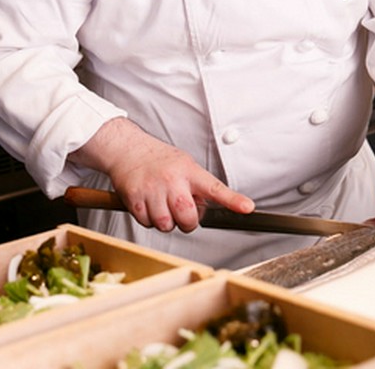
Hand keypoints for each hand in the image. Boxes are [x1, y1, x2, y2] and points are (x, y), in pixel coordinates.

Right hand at [70, 118, 253, 232]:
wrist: (127, 149)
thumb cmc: (159, 160)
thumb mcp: (184, 165)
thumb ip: (196, 187)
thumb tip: (205, 210)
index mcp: (189, 171)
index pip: (216, 188)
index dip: (233, 200)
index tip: (247, 208)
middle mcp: (172, 180)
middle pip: (188, 217)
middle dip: (187, 222)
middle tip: (180, 211)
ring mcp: (153, 190)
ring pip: (166, 225)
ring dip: (165, 222)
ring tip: (161, 204)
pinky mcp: (135, 199)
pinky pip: (147, 224)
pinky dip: (148, 220)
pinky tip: (148, 204)